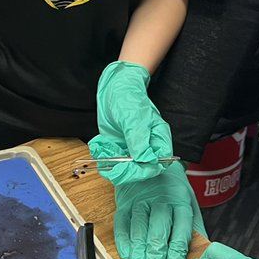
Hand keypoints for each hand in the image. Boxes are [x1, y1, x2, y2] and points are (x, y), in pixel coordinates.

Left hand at [88, 60, 172, 185]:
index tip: (128, 169)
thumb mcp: (133, 117)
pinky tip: (99, 146)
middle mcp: (147, 145)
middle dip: (124, 171)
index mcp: (158, 138)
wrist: (115, 87)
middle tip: (111, 168)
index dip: (144, 171)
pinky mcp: (120, 146)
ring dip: (111, 164)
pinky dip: (104, 157)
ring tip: (102, 151)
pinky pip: (113, 159)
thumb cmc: (129, 96)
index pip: (158, 164)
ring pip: (125, 167)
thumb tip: (144, 160)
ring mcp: (133, 147)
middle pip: (141, 169)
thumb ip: (138, 139)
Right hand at [113, 160, 204, 258]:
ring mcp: (141, 198)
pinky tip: (126, 252)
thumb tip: (201, 252)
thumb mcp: (189, 203)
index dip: (177, 250)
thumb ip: (193, 227)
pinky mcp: (125, 200)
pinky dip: (122, 238)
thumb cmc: (173, 189)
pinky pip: (122, 220)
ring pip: (139, 225)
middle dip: (156, 250)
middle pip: (158, 226)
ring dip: (138, 247)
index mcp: (181, 200)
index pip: (181, 226)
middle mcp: (161, 198)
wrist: (154, 162)